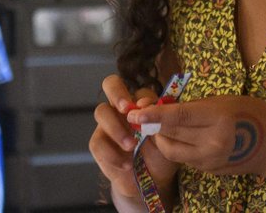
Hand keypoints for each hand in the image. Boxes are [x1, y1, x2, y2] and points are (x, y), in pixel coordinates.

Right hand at [90, 74, 175, 200]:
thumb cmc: (161, 155)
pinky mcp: (98, 143)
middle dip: (117, 93)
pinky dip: (112, 154)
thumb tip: (146, 106)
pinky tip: (126, 165)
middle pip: (110, 84)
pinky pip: (98, 142)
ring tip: (131, 146)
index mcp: (141, 105)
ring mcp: (107, 124)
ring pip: (101, 112)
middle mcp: (121, 109)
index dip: (143, 97)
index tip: (148, 110)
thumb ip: (158, 121)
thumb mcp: (167, 140)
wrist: (150, 181)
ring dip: (116, 128)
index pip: (139, 90)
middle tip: (126, 109)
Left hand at [126, 94, 265, 175]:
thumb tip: (163, 106)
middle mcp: (213, 142)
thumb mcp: (224, 100)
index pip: (178, 117)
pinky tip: (178, 137)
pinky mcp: (209, 170)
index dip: (152, 115)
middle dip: (151, 126)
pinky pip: (183, 158)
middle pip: (171, 135)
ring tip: (159, 126)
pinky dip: (176, 147)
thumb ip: (194, 106)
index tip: (132, 112)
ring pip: (172, 151)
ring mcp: (210, 160)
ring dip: (161, 138)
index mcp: (218, 118)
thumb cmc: (252, 113)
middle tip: (138, 116)